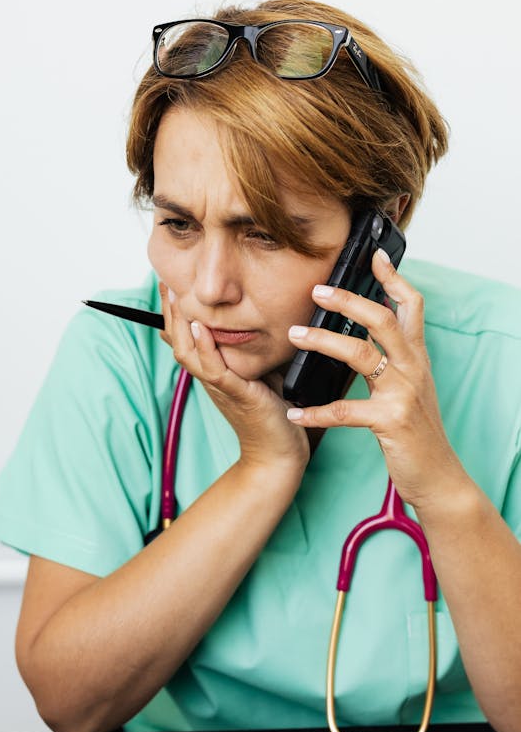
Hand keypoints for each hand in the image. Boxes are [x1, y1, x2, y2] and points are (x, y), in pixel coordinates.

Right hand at [158, 283, 309, 476]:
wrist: (278, 452)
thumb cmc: (271, 412)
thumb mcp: (257, 372)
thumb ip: (247, 351)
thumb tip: (248, 324)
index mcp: (212, 371)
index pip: (185, 338)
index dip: (174, 313)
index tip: (169, 285)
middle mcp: (210, 378)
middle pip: (178, 342)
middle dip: (170, 311)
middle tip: (165, 283)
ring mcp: (220, 386)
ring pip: (188, 353)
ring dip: (180, 324)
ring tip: (176, 297)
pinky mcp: (236, 393)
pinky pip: (214, 368)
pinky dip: (205, 347)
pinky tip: (200, 327)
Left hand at [284, 248, 463, 510]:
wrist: (437, 476)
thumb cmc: (416, 432)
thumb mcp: (411, 388)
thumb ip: (394, 359)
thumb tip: (370, 332)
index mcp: (416, 358)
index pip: (410, 307)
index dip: (394, 278)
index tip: (374, 255)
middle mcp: (412, 369)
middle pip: (382, 320)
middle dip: (349, 300)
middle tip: (316, 289)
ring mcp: (402, 393)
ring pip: (361, 354)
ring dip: (323, 341)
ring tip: (294, 335)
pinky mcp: (390, 421)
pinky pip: (345, 411)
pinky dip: (315, 411)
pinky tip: (294, 412)